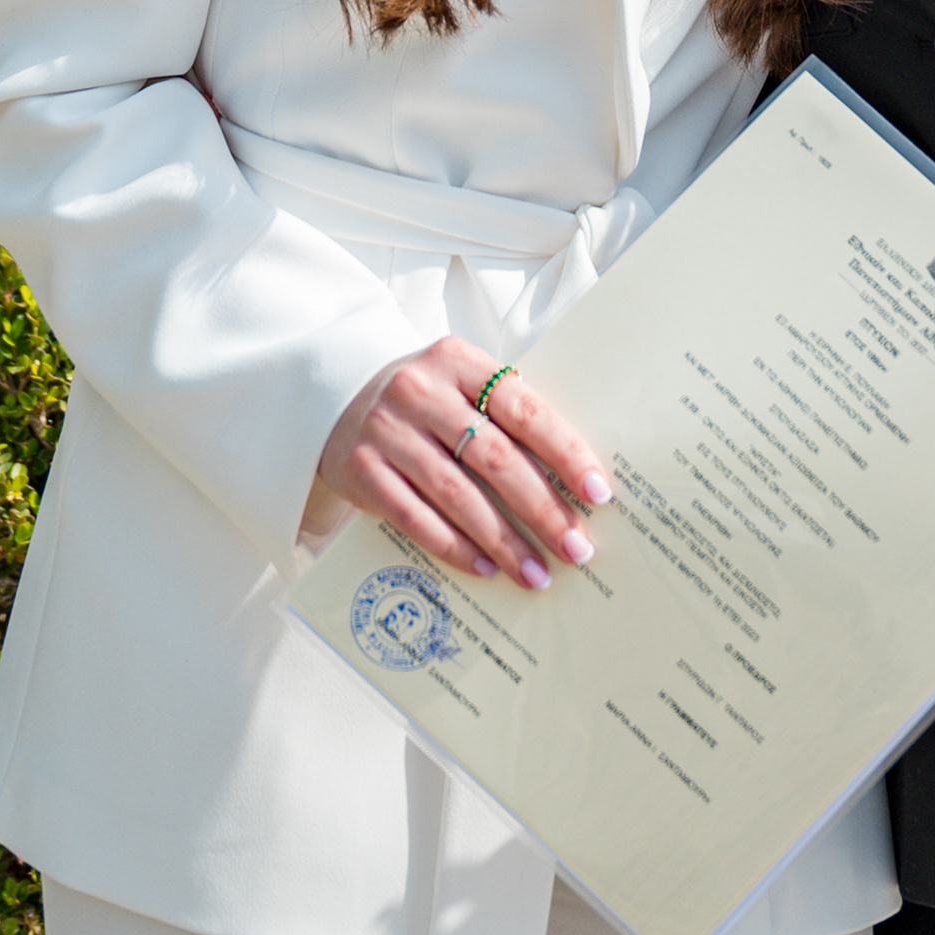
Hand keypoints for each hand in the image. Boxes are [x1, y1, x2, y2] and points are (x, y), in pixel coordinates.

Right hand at [312, 335, 611, 587]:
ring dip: (503, 541)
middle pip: (495, 457)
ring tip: (537, 573)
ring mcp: (386, 431)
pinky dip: (454, 546)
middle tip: (576, 547)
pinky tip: (486, 567)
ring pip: (457, 494)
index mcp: (459, 361)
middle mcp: (420, 391)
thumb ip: (507, 418)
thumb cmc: (425, 400)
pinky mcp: (361, 470)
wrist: (336, 398)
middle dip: (542, 509)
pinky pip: (414, 517)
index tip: (598, 493)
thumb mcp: (462, 386)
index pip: (524, 408)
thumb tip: (576, 481)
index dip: (565, 452)